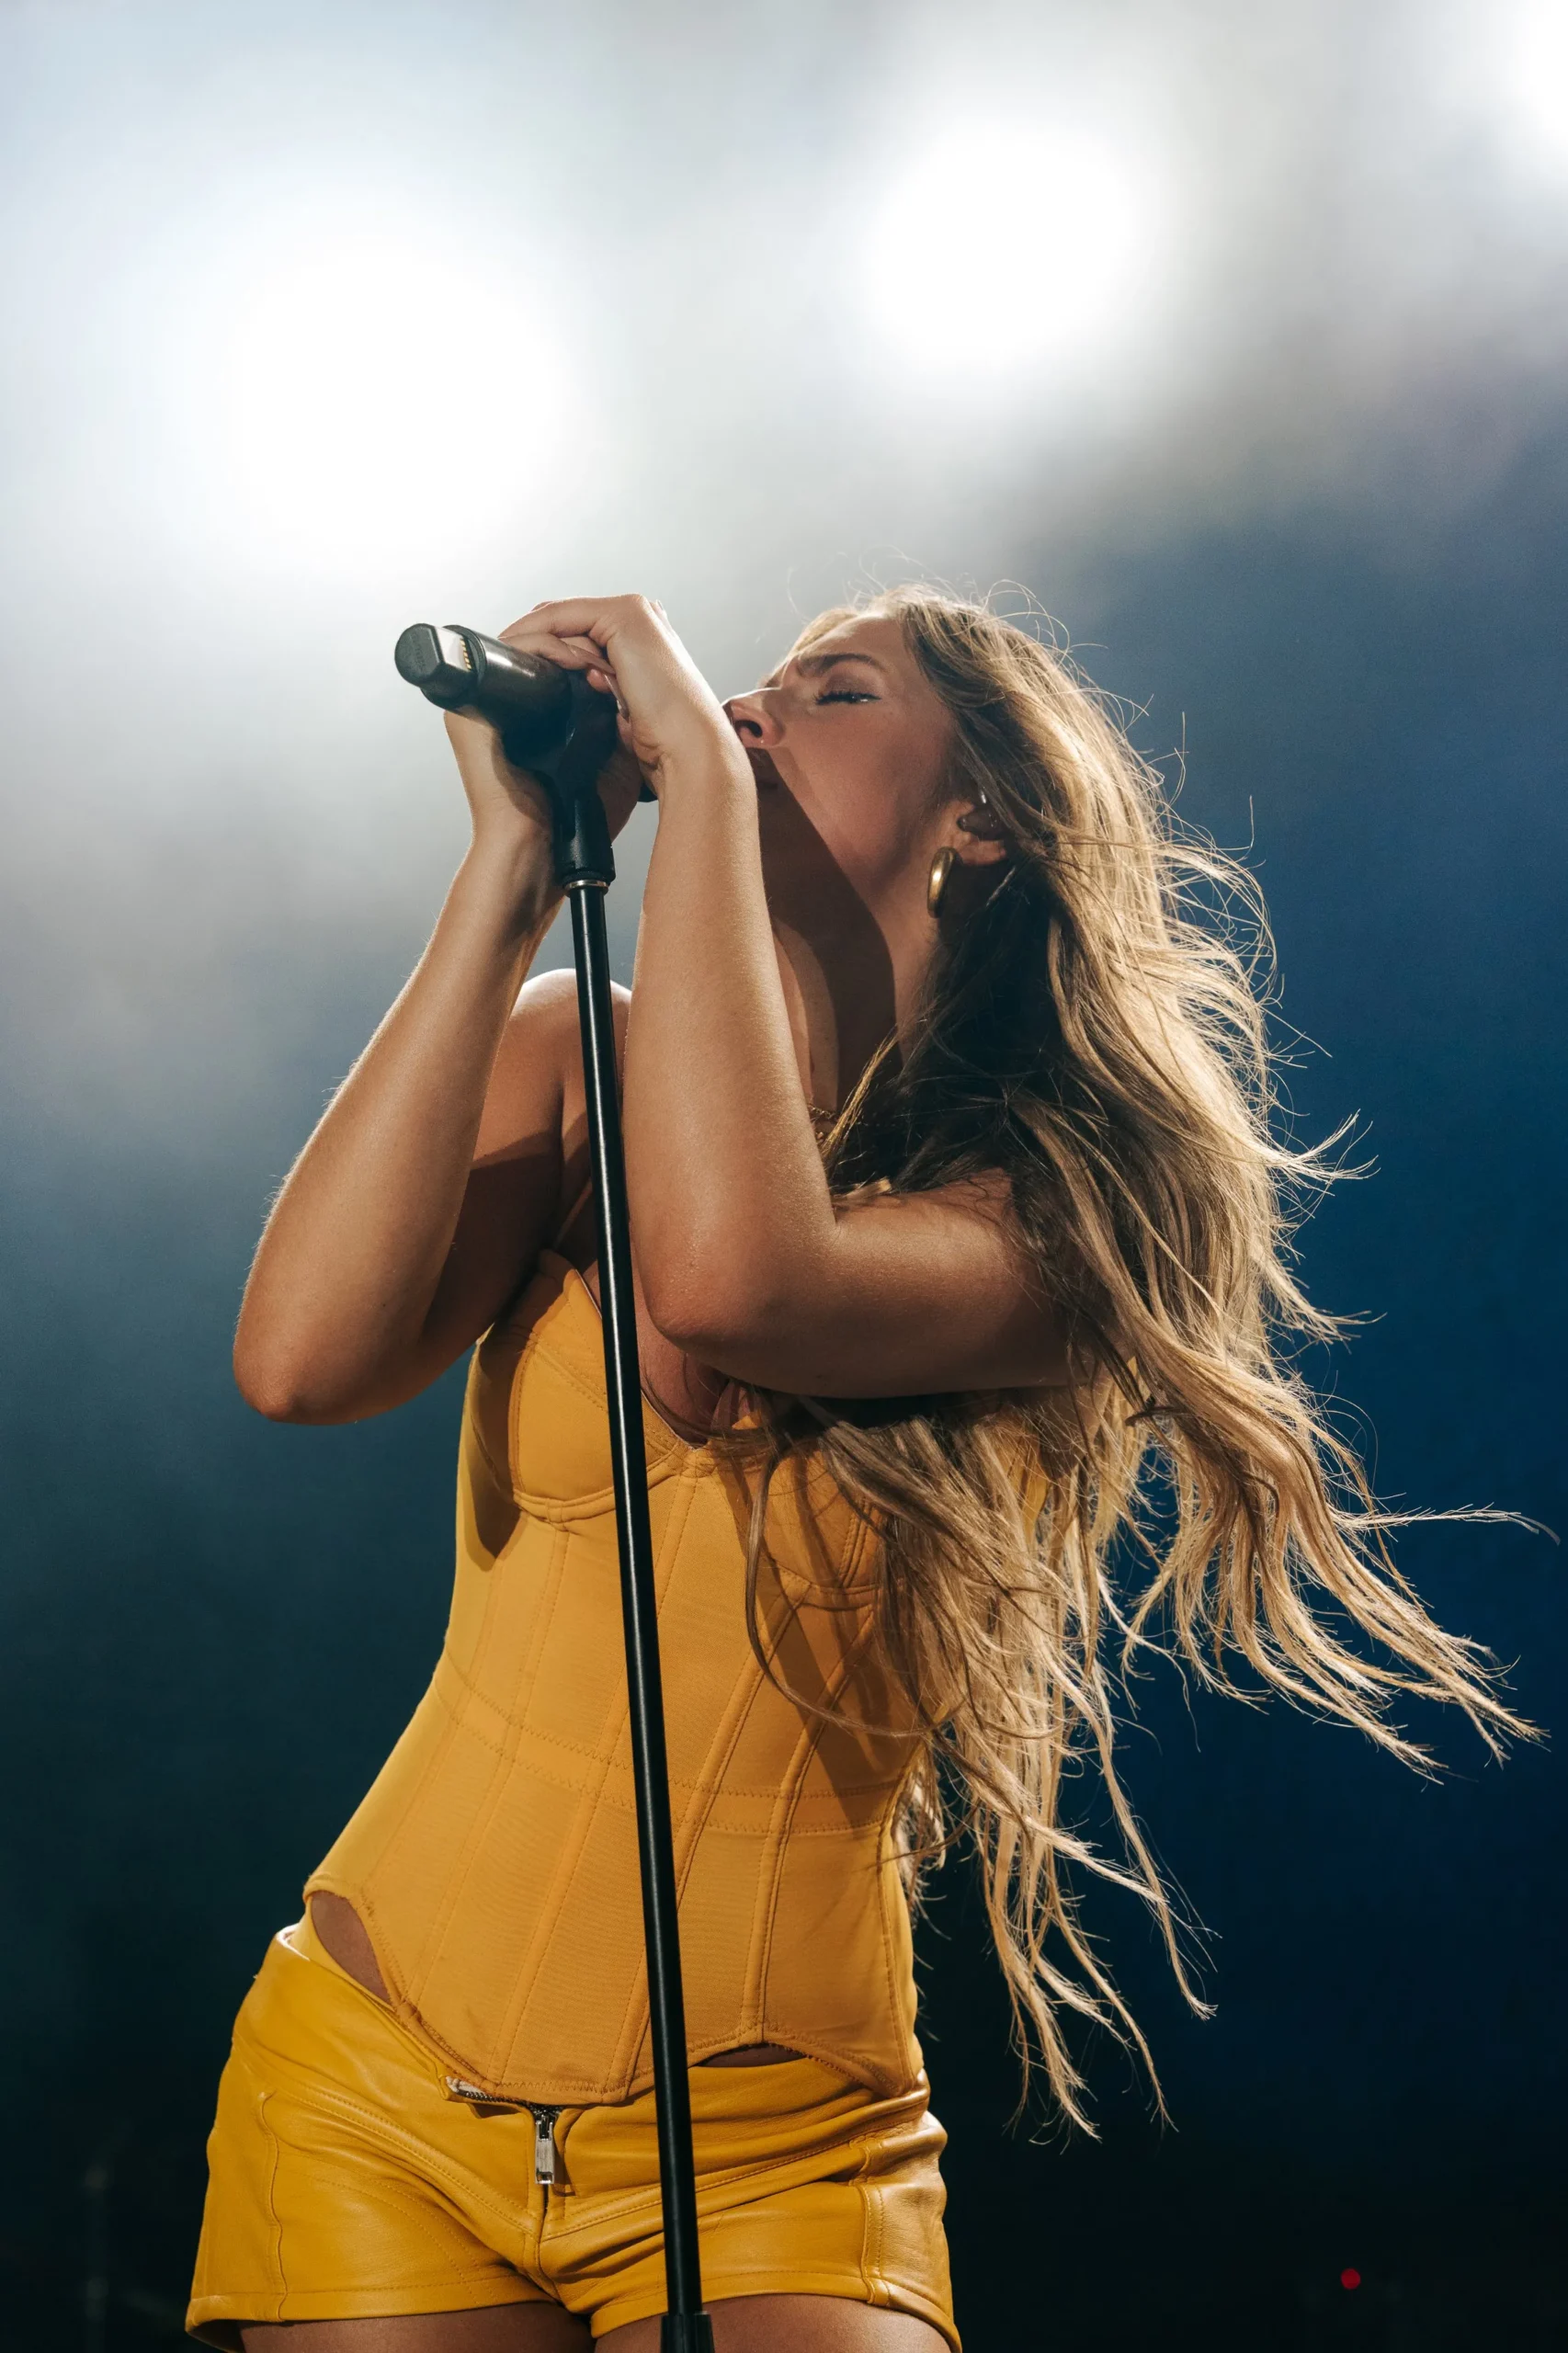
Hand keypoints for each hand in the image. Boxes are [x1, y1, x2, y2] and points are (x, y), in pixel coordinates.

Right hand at [443, 623, 646, 869]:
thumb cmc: (569, 818)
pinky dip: (547, 650)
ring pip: (525, 645)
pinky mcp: (467, 713)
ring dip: (568, 643)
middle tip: (616, 657)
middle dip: (582, 643)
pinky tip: (580, 663)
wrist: (538, 854)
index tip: (624, 663)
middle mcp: (495, 707)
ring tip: (602, 662)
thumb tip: (629, 677)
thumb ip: (614, 719)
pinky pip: (508, 659)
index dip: (590, 651)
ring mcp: (477, 708)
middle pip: (539, 648)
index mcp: (522, 716)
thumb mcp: (605, 760)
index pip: (553, 661)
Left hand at [497, 595, 747, 799]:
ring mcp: (633, 613)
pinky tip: (515, 654)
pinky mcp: (624, 616)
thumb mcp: (622, 721)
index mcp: (642, 644)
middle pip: (566, 624)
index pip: (579, 636)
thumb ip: (599, 702)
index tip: (513, 677)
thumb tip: (569, 702)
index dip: (544, 655)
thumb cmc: (663, 749)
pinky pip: (563, 617)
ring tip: (498, 662)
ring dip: (527, 638)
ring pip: (560, 618)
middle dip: (530, 644)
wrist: (688, 754)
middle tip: (496, 667)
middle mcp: (639, 621)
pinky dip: (537, 634)